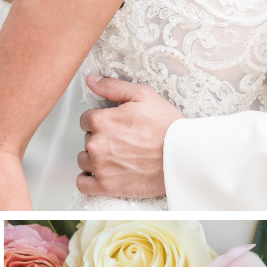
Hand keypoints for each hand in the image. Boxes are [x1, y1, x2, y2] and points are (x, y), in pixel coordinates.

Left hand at [76, 74, 182, 198]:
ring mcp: (100, 167)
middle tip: (122, 142)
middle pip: (87, 140)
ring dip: (94, 159)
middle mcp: (96, 144)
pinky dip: (88, 179)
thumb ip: (113, 87)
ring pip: (84, 160)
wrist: (183, 157)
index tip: (114, 126)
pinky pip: (83, 184)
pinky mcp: (106, 186)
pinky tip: (101, 174)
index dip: (100, 121)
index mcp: (101, 121)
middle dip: (100, 139)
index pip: (86, 120)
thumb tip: (91, 80)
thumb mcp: (143, 95)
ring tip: (117, 158)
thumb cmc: (167, 127)